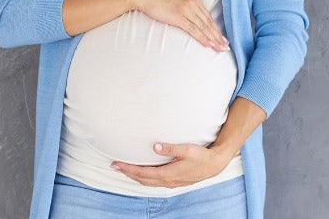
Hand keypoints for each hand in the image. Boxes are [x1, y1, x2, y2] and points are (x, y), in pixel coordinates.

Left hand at [110, 142, 229, 187]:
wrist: (214, 165)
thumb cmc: (201, 156)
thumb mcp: (187, 150)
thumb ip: (171, 148)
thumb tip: (155, 146)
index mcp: (168, 173)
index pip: (143, 172)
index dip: (129, 169)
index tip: (116, 164)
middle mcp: (167, 180)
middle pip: (142, 179)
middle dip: (127, 173)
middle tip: (114, 166)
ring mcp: (171, 182)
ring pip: (147, 182)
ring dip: (135, 176)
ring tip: (125, 169)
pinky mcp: (174, 181)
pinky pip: (154, 182)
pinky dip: (144, 178)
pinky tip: (142, 173)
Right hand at [128, 0, 229, 50]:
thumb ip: (184, 2)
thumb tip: (188, 11)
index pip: (207, 15)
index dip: (215, 27)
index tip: (221, 36)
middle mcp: (192, 2)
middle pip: (208, 22)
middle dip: (218, 35)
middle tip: (226, 45)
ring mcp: (186, 9)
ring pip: (204, 27)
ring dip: (213, 39)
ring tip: (220, 48)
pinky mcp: (178, 16)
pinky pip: (194, 29)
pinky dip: (203, 37)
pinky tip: (209, 44)